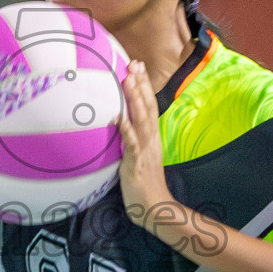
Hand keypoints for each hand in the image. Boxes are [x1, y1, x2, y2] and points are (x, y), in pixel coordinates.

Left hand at [116, 61, 172, 227]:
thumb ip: (133, 140)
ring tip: (128, 81)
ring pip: (141, 120)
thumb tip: (122, 124)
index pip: (149, 106)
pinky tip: (118, 118)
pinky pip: (131, 145)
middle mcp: (150, 140)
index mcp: (151, 138)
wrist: (154, 208)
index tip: (138, 67)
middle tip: (134, 64)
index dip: (144, 86)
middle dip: (140, 85)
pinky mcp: (136, 164)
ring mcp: (144, 151)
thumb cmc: (144, 184)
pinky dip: (125, 130)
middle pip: (147, 108)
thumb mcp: (139, 156)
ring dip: (135, 100)